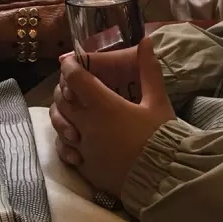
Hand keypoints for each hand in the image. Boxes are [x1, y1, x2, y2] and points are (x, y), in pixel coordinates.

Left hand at [49, 39, 175, 196]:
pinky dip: (65, 142)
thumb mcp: (157, 101)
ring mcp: (84, 148)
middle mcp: (88, 126)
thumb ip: (148, 70)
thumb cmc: (161, 137)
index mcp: (104, 106)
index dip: (69, 67)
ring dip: (61, 115)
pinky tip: (74, 139)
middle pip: (62, 101)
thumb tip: (146, 41)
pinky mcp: (86, 167)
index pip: (75, 79)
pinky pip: (66, 151)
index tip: (70, 61)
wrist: (163, 180)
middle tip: (73, 85)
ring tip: (71, 111)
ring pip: (59, 126)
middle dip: (64, 90)